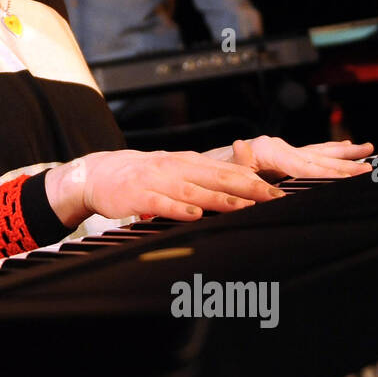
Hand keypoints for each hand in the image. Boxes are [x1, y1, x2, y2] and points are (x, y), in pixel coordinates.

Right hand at [47, 149, 289, 226]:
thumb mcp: (176, 170)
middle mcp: (175, 167)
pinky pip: (161, 203)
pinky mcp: (138, 195)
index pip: (227, 170)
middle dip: (248, 188)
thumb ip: (205, 177)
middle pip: (217, 177)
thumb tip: (243, 184)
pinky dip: (178, 208)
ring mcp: (156, 180)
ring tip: (243, 206)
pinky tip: (194, 215)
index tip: (279, 192)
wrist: (98, 173)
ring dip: (219, 199)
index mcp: (188, 162)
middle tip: (274, 198)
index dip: (255, 180)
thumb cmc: (143, 176)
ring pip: (193, 190)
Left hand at [228, 136, 373, 180]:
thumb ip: (237, 161)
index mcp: (270, 151)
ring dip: (344, 153)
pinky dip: (331, 151)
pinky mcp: (283, 157)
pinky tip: (345, 147)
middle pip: (319, 159)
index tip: (358, 174)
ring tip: (368, 149)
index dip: (334, 172)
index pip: (309, 166)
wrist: (205, 167)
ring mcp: (283, 151)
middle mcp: (279, 147)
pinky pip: (313, 154)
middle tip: (373, 168)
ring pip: (320, 152)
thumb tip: (241, 145)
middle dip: (347, 164)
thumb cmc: (214, 173)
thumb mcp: (223, 170)